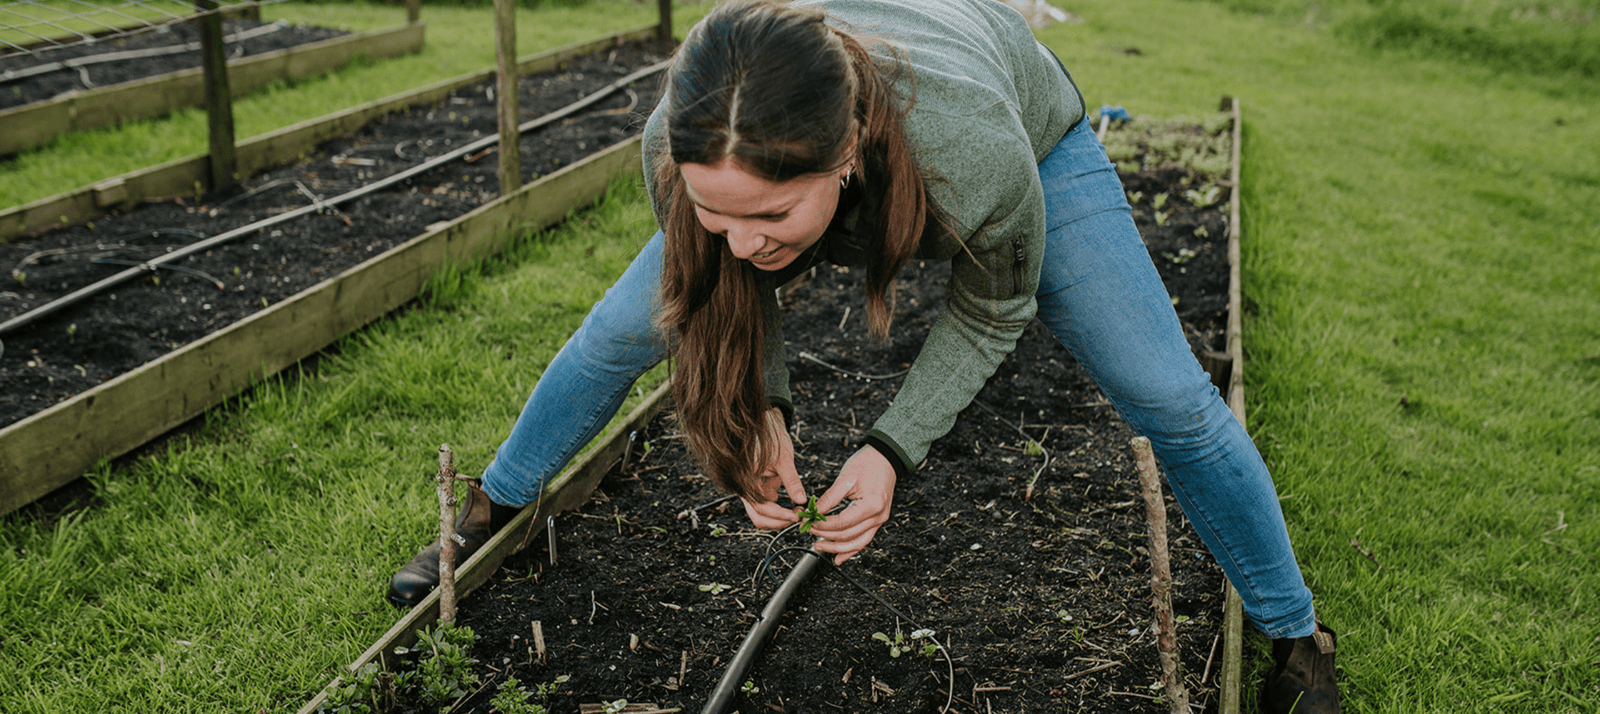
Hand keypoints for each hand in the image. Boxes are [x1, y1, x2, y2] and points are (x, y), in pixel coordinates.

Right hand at [740, 408, 806, 529]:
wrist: (766, 426)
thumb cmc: (771, 436)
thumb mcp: (784, 458)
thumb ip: (792, 481)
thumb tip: (802, 500)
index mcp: (746, 478)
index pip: (760, 506)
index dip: (779, 515)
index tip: (797, 515)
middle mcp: (744, 487)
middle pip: (758, 516)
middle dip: (778, 521)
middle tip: (798, 518)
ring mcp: (751, 489)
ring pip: (761, 514)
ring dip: (778, 518)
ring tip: (797, 513)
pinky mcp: (758, 488)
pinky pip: (767, 506)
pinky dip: (779, 510)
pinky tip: (794, 506)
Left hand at [808, 446, 895, 564]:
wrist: (885, 459)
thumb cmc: (868, 464)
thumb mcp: (845, 478)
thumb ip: (829, 498)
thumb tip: (814, 512)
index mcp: (872, 504)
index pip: (842, 522)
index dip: (822, 524)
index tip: (808, 521)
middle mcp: (878, 516)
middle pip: (848, 535)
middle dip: (825, 535)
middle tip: (808, 529)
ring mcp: (879, 521)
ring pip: (856, 543)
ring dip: (836, 548)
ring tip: (818, 546)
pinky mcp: (876, 521)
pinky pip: (863, 540)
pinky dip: (850, 551)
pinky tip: (838, 558)